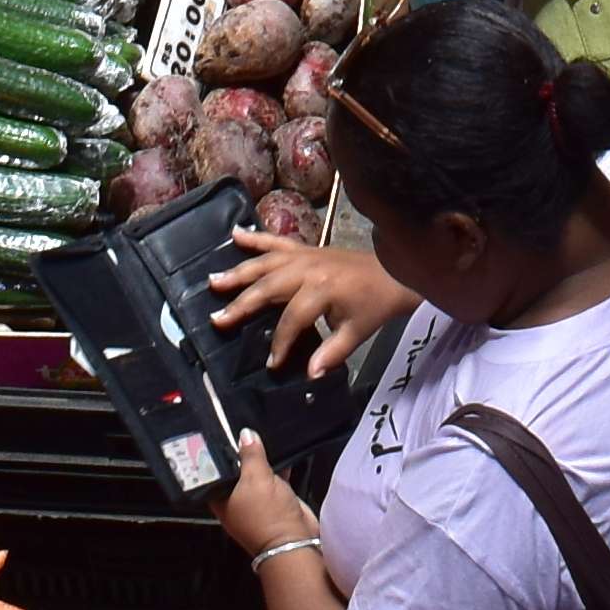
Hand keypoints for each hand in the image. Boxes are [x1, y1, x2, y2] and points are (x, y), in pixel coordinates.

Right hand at [207, 234, 410, 374]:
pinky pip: (278, 241)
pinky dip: (256, 237)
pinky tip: (235, 234)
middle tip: (218, 318)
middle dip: (243, 304)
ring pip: (267, 262)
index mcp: (324, 289)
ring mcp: (307, 254)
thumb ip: (332, 353)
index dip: (280, 343)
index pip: (292, 319)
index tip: (271, 363)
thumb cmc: (375, 305)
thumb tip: (309, 375)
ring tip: (214, 281)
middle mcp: (310, 268)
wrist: (395, 272)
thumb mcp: (358, 332)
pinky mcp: (307, 247)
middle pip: (269, 286)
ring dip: (240, 271)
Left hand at [217, 445, 326, 561]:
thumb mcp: (256, 479)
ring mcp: (257, 502)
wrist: (295, 541)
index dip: (217, 455)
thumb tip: (246, 435)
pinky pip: (274, 479)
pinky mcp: (275, 501)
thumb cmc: (267, 518)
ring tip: (264, 441)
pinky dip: (278, 468)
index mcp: (221, 500)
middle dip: (242, 455)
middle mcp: (236, 501)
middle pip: (236, 472)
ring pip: (256, 474)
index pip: (214, 473)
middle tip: (244, 433)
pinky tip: (282, 455)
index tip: (221, 436)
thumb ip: (250, 455)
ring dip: (262, 461)